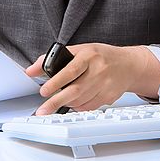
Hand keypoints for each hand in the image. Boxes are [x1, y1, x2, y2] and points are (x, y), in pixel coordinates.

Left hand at [25, 43, 159, 114]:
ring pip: (81, 101)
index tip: (44, 91)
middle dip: (56, 102)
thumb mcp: (79, 50)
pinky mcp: (109, 97)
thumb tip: (31, 70)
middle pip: (75, 90)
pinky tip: (75, 102)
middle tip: (43, 110)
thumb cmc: (100, 56)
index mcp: (89, 55)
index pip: (71, 70)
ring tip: (57, 102)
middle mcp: (98, 70)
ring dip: (66, 104)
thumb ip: (54, 59)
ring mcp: (105, 85)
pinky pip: (89, 107)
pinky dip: (78, 107)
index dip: (56, 82)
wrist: (128, 64)